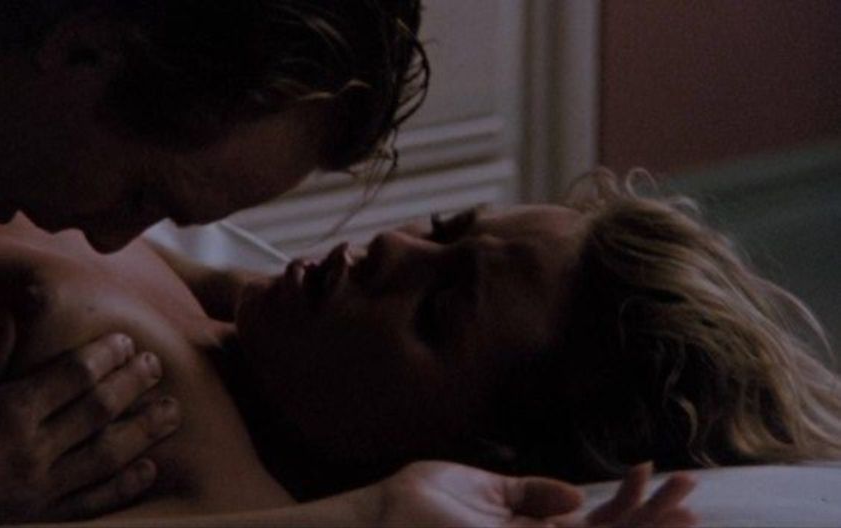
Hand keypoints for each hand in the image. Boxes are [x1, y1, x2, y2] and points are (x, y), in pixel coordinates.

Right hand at [0, 333, 179, 525]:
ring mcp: (36, 489)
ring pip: (106, 457)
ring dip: (143, 432)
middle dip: (133, 386)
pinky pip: (89, 503)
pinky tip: (146, 469)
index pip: (72, 378)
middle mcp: (30, 452)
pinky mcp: (34, 516)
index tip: (127, 342)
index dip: (105, 357)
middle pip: (98, 412)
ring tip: (171, 412)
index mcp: (6, 413)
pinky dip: (122, 487)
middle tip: (157, 367)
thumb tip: (16, 311)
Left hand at [368, 461, 695, 527]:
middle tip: (690, 491)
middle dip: (650, 519)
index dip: (625, 504)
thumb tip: (580, 497)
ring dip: (646, 526)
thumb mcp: (482, 489)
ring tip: (685, 504)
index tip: (648, 469)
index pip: (592, 527)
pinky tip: (637, 509)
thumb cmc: (419, 504)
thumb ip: (531, 493)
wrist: (379, 518)